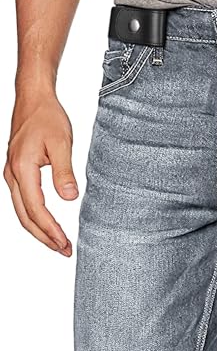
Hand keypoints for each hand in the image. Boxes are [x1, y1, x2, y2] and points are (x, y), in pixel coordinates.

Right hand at [4, 93, 77, 255]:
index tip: (65, 242)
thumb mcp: (62, 143)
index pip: (36, 209)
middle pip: (25, 217)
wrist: (34, 100)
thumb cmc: (47, 118)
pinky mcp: (17, 171)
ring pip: (22, 211)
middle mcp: (13, 175)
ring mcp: (12, 174)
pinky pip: (23, 201)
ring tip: (57, 241)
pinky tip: (46, 221)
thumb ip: (64, 171)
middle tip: (63, 250)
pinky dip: (34, 215)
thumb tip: (70, 198)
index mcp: (22, 169)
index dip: (51, 229)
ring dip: (39, 228)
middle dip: (44, 236)